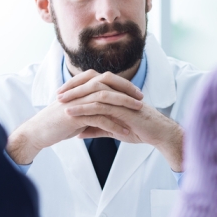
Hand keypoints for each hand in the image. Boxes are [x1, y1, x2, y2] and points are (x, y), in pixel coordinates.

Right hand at [6, 71, 143, 164]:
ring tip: (138, 113)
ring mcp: (77, 102)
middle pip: (107, 84)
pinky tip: (124, 131)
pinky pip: (99, 119)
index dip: (122, 84)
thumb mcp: (77, 109)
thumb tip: (108, 104)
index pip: (105, 78)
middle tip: (141, 99)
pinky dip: (113, 124)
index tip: (136, 92)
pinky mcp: (75, 116)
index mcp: (80, 85)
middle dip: (126, 91)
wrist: (39, 132)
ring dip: (124, 106)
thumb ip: (90, 103)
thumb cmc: (58, 121)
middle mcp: (79, 90)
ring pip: (105, 100)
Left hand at [59, 70, 183, 170]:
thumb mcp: (113, 130)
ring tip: (60, 103)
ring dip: (75, 97)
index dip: (77, 86)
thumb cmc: (140, 129)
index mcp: (115, 93)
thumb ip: (97, 129)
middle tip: (57, 94)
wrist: (159, 134)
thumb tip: (79, 132)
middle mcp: (117, 92)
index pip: (93, 83)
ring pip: (94, 92)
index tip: (62, 94)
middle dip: (73, 88)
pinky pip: (100, 106)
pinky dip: (83, 109)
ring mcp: (120, 98)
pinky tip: (71, 113)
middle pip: (91, 83)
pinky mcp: (123, 108)